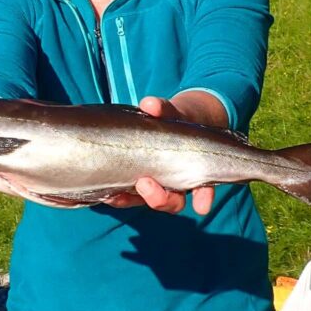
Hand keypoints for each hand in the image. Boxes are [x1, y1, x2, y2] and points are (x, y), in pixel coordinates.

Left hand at [106, 94, 218, 215]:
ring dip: (132, 201)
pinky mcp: (135, 185)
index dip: (204, 198)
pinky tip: (107, 195)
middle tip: (145, 184)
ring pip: (149, 201)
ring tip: (117, 197)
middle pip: (174, 202)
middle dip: (160, 199)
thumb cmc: (176, 119)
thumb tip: (150, 105)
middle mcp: (176, 184)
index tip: (201, 206)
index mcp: (194, 169)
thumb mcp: (174, 112)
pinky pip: (128, 196)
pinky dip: (118, 197)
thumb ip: (164, 109)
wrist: (162, 121)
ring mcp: (156, 186)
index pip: (203, 189)